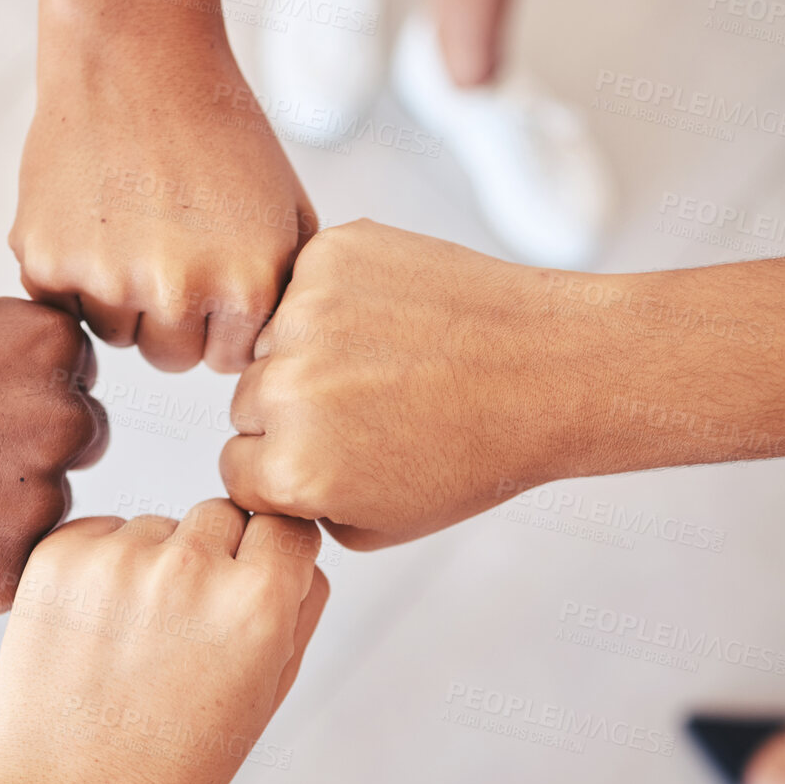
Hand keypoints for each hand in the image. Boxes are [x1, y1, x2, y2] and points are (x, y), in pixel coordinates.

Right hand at [0, 294, 107, 619]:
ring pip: (48, 505)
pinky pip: (17, 565)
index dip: (17, 388)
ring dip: (1, 507)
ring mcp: (38, 500)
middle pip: (78, 438)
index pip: (76, 370)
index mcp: (47, 343)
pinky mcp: (7, 574)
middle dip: (23, 447)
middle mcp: (61, 418)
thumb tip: (37, 364)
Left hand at [0, 499, 328, 783]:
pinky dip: (101, 568)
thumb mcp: (267, 697)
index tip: (251, 590)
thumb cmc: (175, 761)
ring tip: (132, 640)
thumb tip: (295, 549)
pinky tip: (95, 630)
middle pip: (221, 515)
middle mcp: (190, 566)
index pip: (287, 525)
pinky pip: (100, 534)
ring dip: (153, 564)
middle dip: (214, 557)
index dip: (272, 559)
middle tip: (185, 627)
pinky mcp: (58, 556)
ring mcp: (118, 557)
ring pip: (157, 526)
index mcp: (256, 602)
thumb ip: (299, 611)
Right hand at [11, 24, 315, 372]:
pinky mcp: (47, 262)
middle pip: (169, 357)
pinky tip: (92, 213)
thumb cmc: (216, 128)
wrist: (135, 55)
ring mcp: (107, 280)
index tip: (210, 267)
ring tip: (130, 223)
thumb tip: (279, 350)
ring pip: (114, 334)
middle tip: (166, 242)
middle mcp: (177, 293)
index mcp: (246, 286)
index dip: (218, 317)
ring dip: (119, 296)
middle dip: (170, 315)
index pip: (226, 358)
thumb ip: (289, 288)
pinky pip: (62, 304)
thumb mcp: (287, 208)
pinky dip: (71, 270)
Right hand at [219, 219, 596, 549]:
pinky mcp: (330, 258)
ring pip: (271, 339)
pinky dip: (336, 297)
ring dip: (308, 349)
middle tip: (364, 406)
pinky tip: (390, 320)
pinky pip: (302, 283)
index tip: (329, 453)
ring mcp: (306, 315)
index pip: (235, 466)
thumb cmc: (476, 449)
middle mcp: (287, 390)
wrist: (549, 369)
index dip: (283, 464)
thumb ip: (301, 509)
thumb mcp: (378, 525)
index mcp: (291, 467)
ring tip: (383, 361)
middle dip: (292, 409)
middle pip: (246, 402)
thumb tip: (261, 478)